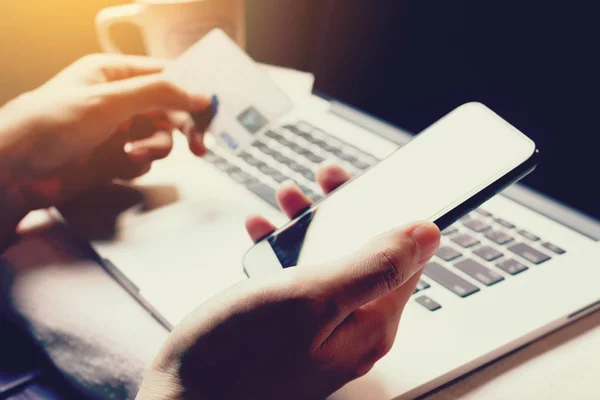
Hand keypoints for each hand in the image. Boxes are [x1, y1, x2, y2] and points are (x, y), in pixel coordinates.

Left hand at [0, 54, 211, 222]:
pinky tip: (120, 165)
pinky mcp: (114, 157)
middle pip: (170, 109)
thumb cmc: (50, 124)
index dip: (192, 91)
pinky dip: (139, 164)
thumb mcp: (108, 101)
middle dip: (183, 127)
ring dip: (154, 149)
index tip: (212, 111)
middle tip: (199, 146)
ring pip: (160, 137)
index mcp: (115, 74)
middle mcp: (120, 100)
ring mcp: (118, 129)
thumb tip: (201, 95)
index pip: (167, 76)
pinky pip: (145, 159)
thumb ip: (158, 94)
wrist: (16, 171)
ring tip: (132, 155)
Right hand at [137, 164, 440, 399]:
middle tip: (320, 184)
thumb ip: (373, 266)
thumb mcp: (311, 298)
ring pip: (327, 263)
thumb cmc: (238, 357)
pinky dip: (283, 251)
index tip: (361, 183)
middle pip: (363, 256)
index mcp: (369, 322)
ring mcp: (319, 330)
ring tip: (285, 200)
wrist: (183, 398)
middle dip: (341, 213)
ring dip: (309, 227)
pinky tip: (263, 235)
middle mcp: (351, 329)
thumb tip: (427, 235)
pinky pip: (298, 280)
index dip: (385, 212)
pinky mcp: (291, 330)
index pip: (401, 257)